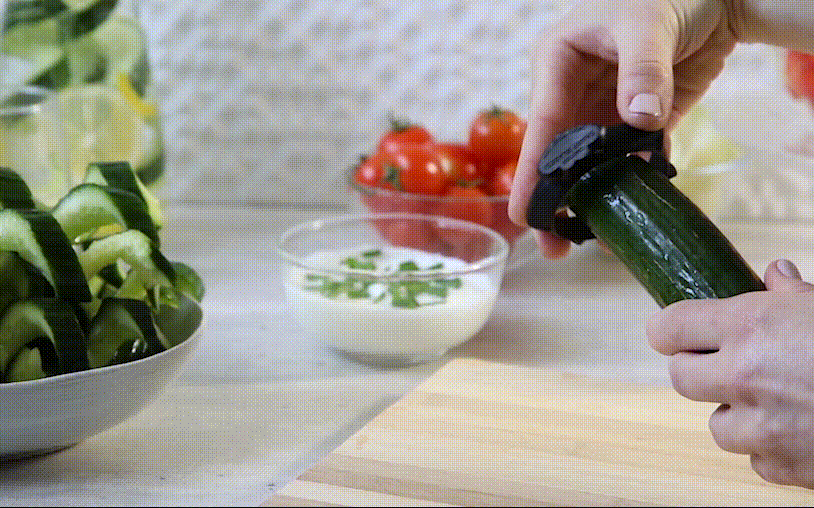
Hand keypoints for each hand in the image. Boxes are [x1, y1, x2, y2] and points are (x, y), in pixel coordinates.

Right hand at [508, 0, 738, 257]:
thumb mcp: (647, 25)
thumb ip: (641, 71)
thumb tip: (638, 120)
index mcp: (557, 64)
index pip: (541, 125)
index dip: (531, 173)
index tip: (525, 214)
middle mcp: (573, 92)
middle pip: (559, 155)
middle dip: (557, 200)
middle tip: (554, 247)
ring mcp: (603, 110)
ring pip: (592, 165)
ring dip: (594, 200)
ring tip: (595, 241)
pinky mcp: (636, 122)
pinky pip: (630, 160)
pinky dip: (633, 186)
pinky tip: (631, 215)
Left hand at [648, 259, 813, 487]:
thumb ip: (793, 293)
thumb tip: (774, 272)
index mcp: (751, 327)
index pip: (667, 327)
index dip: (669, 329)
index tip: (676, 332)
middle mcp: (745, 378)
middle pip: (680, 378)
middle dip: (700, 369)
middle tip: (730, 363)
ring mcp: (762, 428)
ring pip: (716, 425)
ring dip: (737, 413)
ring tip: (777, 398)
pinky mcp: (784, 468)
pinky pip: (754, 459)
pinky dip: (769, 447)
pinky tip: (800, 428)